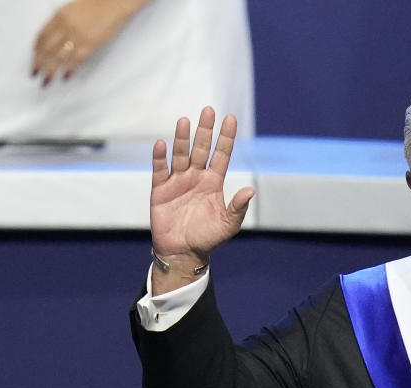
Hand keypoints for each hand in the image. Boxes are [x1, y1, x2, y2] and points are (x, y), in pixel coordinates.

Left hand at [32, 0, 147, 85]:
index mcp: (58, 16)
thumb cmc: (97, 4)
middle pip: (46, 49)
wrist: (114, 2)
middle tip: (34, 74)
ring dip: (50, 71)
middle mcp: (64, 27)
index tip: (35, 58)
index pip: (41, 36)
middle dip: (38, 64)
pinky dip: (69, 70)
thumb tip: (57, 36)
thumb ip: (62, 22)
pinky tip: (66, 77)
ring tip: (46, 81)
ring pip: (57, 58)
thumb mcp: (73, 9)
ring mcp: (76, 36)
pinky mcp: (89, 44)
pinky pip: (75, 61)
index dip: (36, 50)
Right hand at [150, 107, 254, 293]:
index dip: (226, 138)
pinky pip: (160, 170)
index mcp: (213, 182)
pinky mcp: (160, 190)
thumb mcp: (228, 224)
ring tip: (185, 121)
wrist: (183, 253)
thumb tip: (250, 190)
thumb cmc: (207, 238)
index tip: (231, 118)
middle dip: (205, 131)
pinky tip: (161, 144)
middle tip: (208, 110)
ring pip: (181, 155)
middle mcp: (196, 177)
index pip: (221, 155)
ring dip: (183, 139)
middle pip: (201, 149)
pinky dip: (160, 158)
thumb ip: (238, 207)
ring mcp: (178, 181)